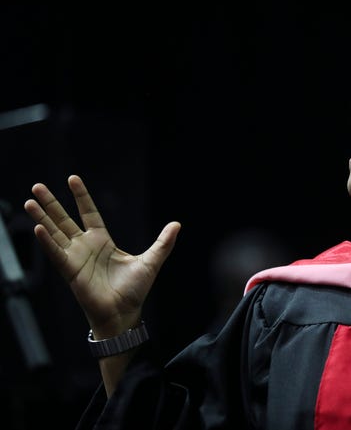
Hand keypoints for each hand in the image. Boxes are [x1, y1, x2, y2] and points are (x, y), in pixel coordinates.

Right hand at [24, 174, 180, 334]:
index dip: (81, 197)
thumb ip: (163, 242)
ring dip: (42, 217)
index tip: (72, 179)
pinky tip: (38, 227)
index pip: (89, 213)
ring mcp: (76, 258)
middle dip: (52, 203)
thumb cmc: (134, 290)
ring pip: (55, 233)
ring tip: (30, 200)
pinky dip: (47, 241)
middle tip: (38, 186)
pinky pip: (56, 253)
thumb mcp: (152, 261)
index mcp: (103, 241)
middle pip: (65, 220)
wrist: (124, 314)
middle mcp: (86, 247)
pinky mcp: (70, 271)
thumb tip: (177, 224)